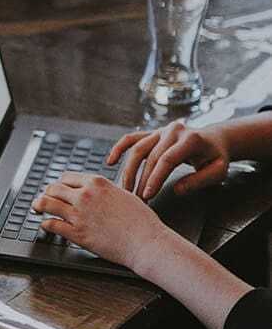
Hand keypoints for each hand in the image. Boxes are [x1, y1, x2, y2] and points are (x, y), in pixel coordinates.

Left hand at [34, 172, 165, 269]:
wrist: (147, 242)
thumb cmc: (142, 221)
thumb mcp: (124, 194)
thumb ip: (105, 190)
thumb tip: (95, 190)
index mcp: (96, 183)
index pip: (66, 177)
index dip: (61, 184)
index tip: (59, 190)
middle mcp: (84, 195)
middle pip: (53, 188)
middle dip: (47, 193)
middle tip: (44, 198)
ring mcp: (79, 214)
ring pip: (46, 203)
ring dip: (39, 205)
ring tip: (37, 207)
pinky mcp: (76, 233)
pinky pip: (51, 224)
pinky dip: (46, 224)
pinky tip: (47, 225)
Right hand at [110, 120, 229, 200]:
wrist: (215, 139)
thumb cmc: (216, 157)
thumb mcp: (217, 171)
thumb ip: (199, 180)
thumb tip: (177, 190)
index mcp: (190, 139)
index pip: (167, 159)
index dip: (155, 178)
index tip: (148, 195)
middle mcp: (172, 131)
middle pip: (150, 156)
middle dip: (141, 179)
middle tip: (137, 199)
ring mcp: (160, 130)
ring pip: (137, 148)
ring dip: (129, 169)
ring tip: (126, 188)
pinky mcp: (152, 133)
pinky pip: (131, 139)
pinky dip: (119, 149)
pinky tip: (111, 161)